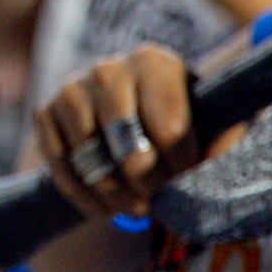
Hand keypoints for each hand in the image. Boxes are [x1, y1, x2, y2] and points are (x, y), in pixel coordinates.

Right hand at [32, 45, 203, 221]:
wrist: (131, 117)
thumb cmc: (181, 123)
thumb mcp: (213, 126)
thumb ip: (226, 143)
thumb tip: (212, 170)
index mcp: (156, 63)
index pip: (170, 128)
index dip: (181, 169)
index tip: (186, 180)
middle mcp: (109, 69)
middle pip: (128, 145)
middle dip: (147, 185)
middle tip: (158, 202)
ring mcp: (72, 88)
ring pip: (92, 159)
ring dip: (116, 197)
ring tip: (137, 209)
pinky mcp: (44, 112)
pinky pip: (62, 167)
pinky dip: (85, 198)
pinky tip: (107, 209)